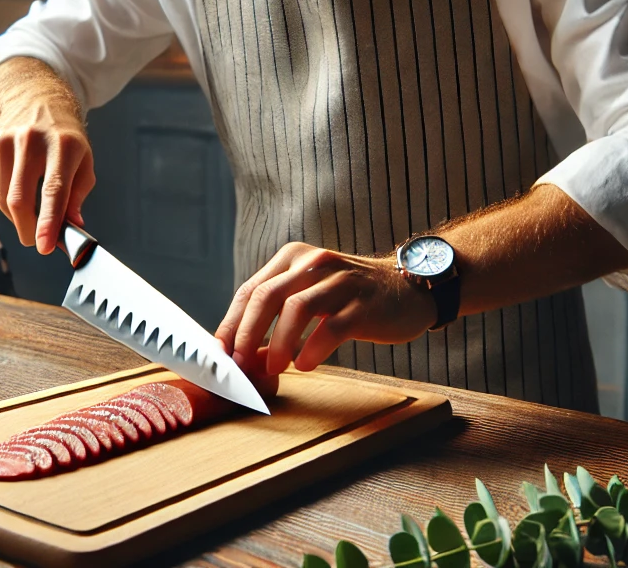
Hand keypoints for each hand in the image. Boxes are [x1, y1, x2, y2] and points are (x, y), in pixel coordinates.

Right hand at [0, 58, 94, 253]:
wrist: (35, 100)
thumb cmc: (64, 138)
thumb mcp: (83, 161)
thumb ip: (77, 196)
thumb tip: (71, 227)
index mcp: (63, 144)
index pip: (54, 189)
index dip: (49, 221)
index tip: (45, 246)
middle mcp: (31, 139)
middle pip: (20, 199)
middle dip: (27, 229)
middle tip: (34, 240)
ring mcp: (2, 141)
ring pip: (1, 200)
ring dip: (15, 216)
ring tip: (28, 207)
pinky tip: (12, 186)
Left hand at [215, 242, 436, 374]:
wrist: (407, 289)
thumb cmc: (350, 297)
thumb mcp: (311, 294)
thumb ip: (278, 315)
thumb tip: (244, 353)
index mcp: (293, 257)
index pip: (251, 289)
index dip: (232, 323)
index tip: (220, 353)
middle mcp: (313, 262)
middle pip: (267, 296)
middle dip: (247, 334)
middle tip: (239, 366)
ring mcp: (340, 281)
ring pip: (296, 309)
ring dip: (278, 343)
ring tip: (271, 370)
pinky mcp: (363, 304)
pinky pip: (331, 327)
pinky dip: (312, 349)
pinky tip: (304, 365)